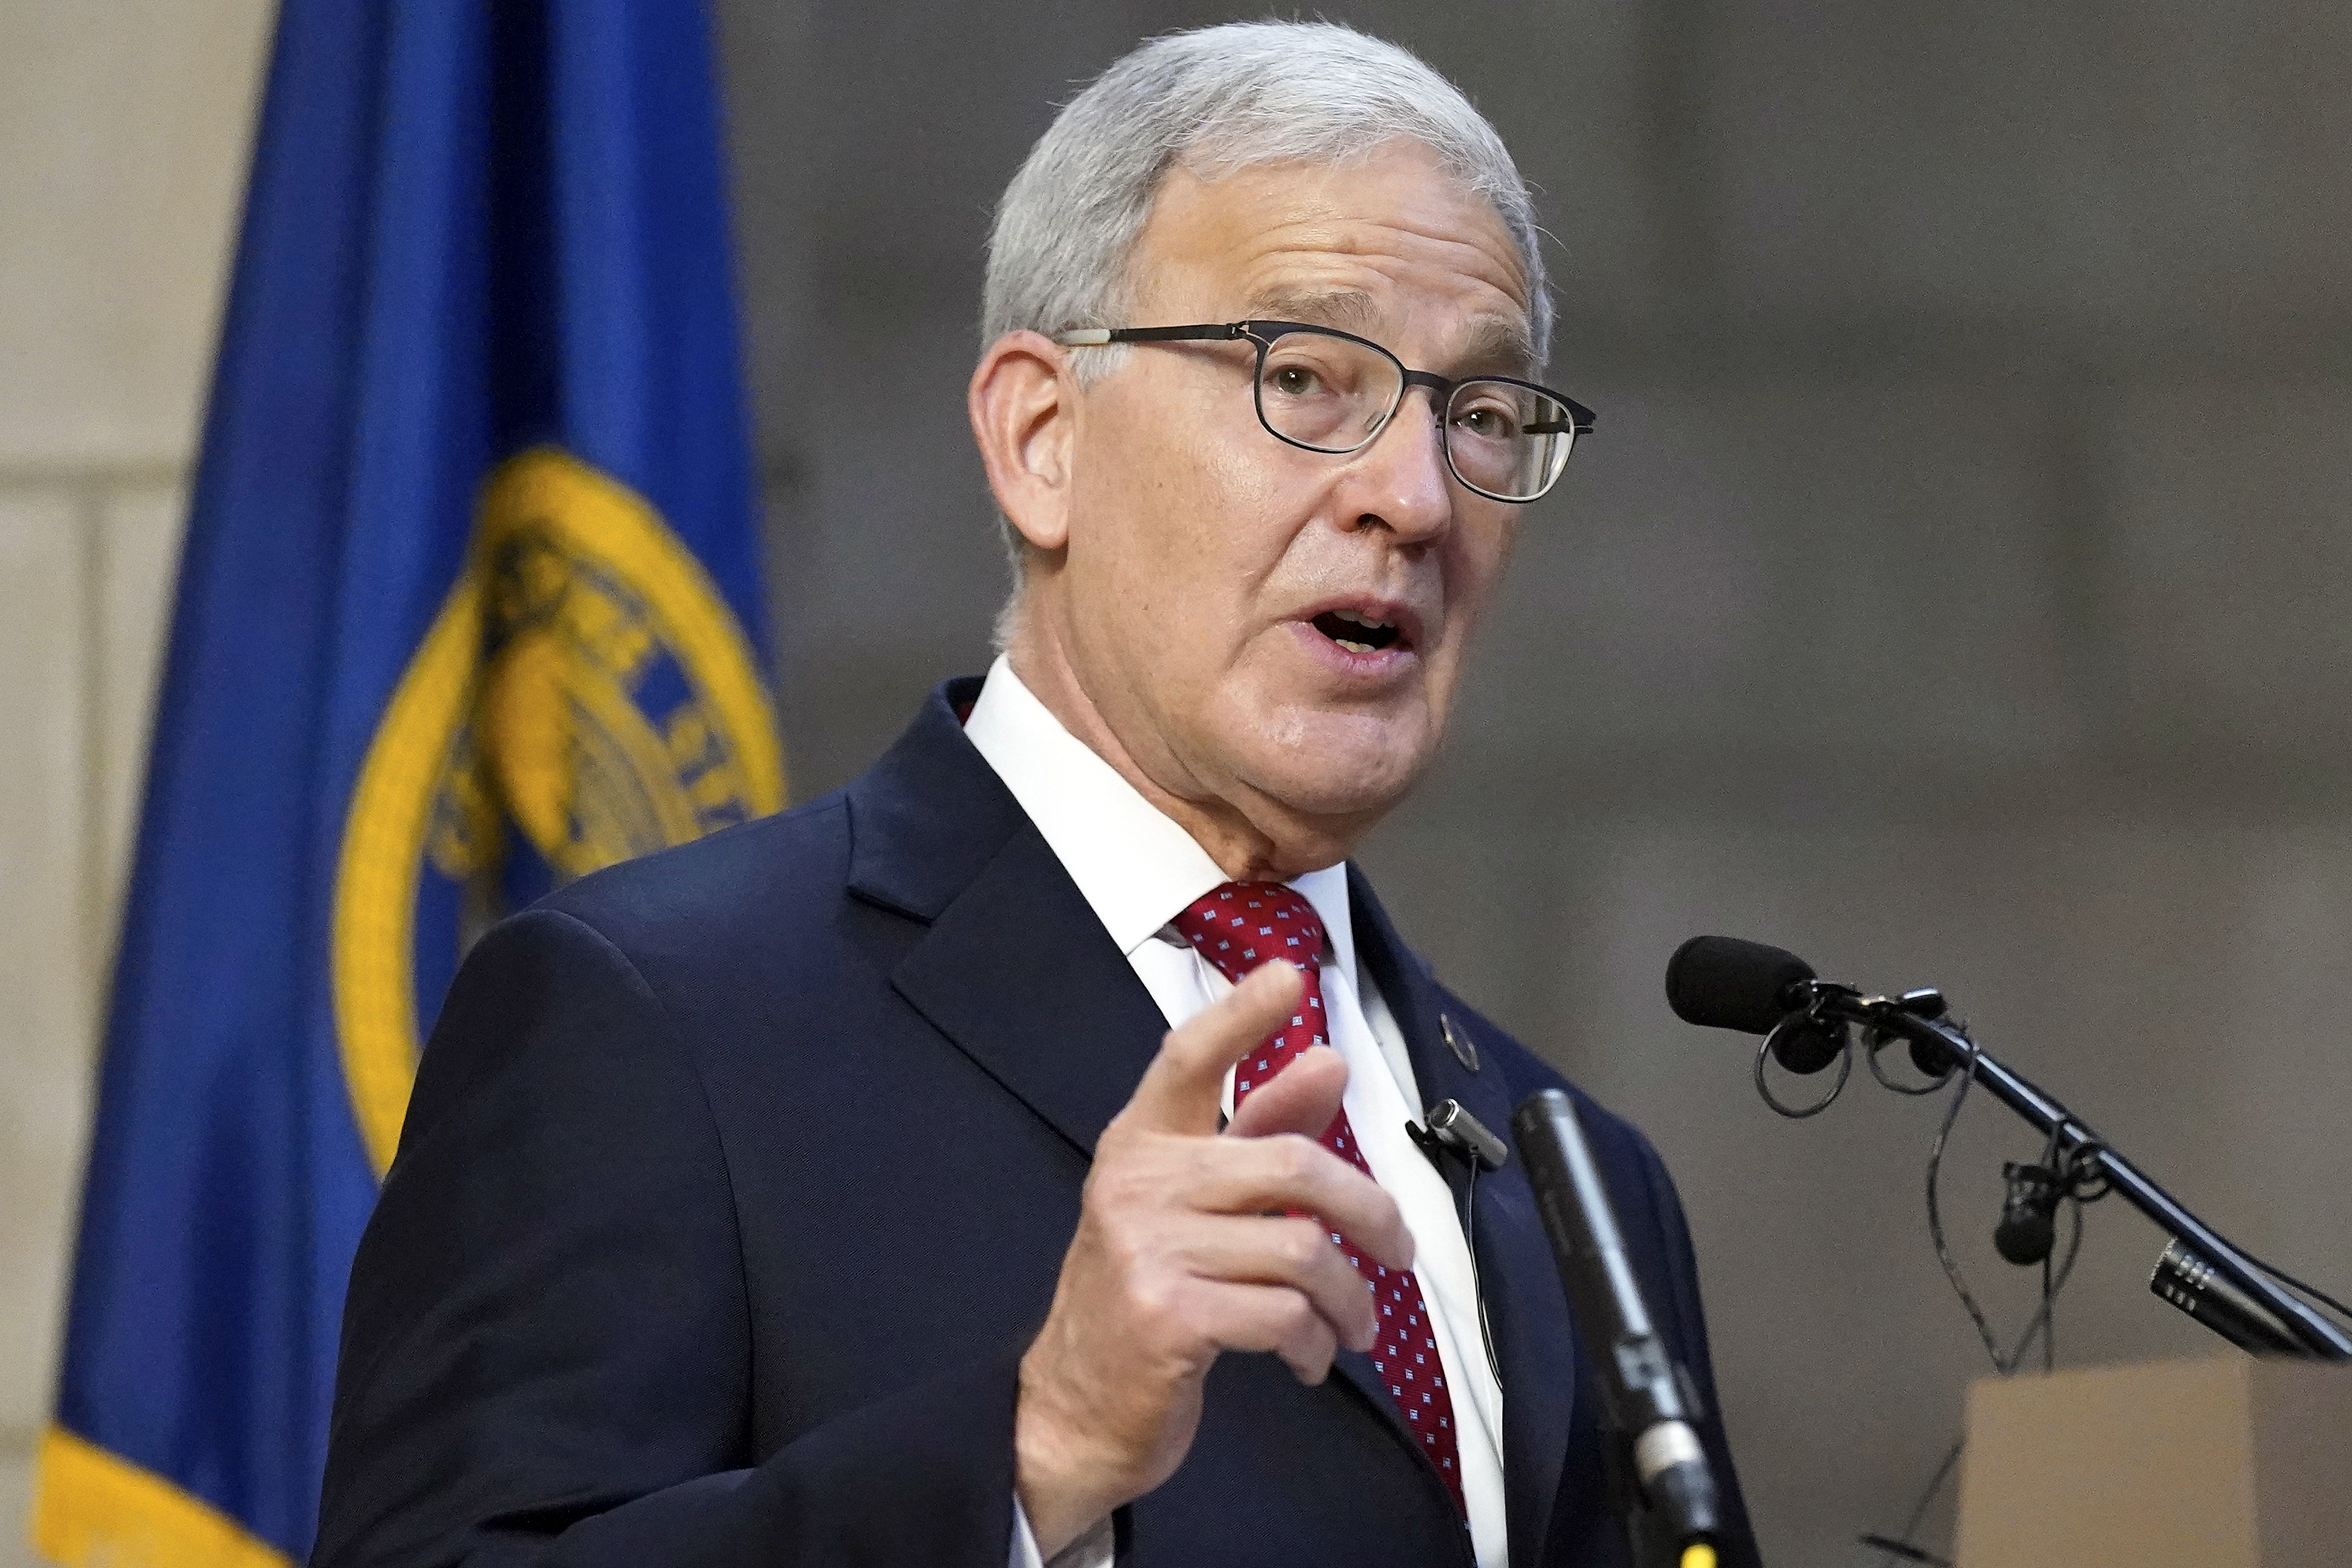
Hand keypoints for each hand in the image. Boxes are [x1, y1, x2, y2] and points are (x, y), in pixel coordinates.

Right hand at [1013, 962, 1414, 1555]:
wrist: (1073, 1408)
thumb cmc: (1145, 1297)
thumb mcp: (1193, 1206)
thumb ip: (1259, 1134)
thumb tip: (1328, 1062)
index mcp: (1141, 1144)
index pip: (1189, 1058)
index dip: (1240, 1014)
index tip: (1289, 977)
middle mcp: (1138, 1183)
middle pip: (1289, 1163)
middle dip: (1368, 1211)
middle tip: (1398, 1249)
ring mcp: (1148, 1248)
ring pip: (1300, 1250)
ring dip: (1348, 1299)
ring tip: (1351, 1324)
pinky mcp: (1168, 1315)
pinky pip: (1284, 1314)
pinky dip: (1314, 1343)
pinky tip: (1306, 1357)